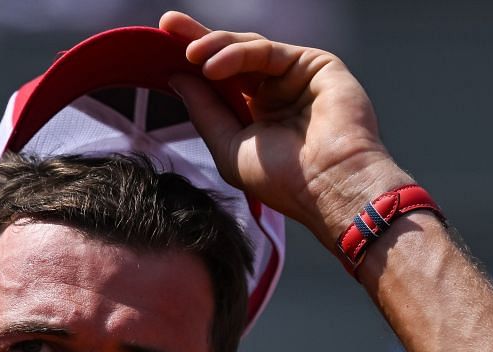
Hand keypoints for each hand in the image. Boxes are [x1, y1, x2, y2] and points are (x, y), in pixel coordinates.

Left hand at [159, 10, 409, 240]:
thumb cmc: (285, 180)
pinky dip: (237, 55)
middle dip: (198, 38)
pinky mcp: (314, 64)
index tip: (161, 46)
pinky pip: (267, 51)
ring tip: (190, 56)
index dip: (193, 62)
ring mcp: (296, 76)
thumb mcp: (229, 148)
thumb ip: (204, 112)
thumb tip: (176, 78)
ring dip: (215, 47)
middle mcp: (276, 92)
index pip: (220, 80)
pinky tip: (213, 67)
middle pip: (231, 56)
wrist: (330, 186)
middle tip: (168, 24)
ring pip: (248, 49)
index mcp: (257, 115)